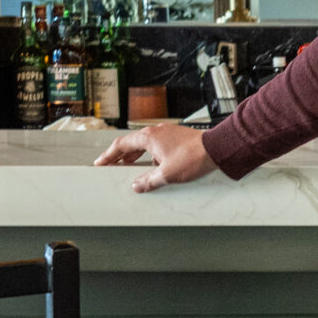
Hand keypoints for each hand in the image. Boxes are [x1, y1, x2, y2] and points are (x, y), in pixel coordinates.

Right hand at [94, 123, 217, 192]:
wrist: (217, 149)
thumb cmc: (194, 157)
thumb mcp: (167, 175)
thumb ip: (148, 181)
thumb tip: (137, 185)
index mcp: (148, 137)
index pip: (121, 145)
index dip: (109, 155)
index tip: (100, 162)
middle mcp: (157, 132)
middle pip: (132, 144)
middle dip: (121, 156)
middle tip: (112, 166)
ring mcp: (168, 133)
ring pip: (145, 144)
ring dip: (136, 156)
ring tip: (130, 167)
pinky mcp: (178, 138)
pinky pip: (158, 146)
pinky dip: (150, 155)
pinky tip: (154, 166)